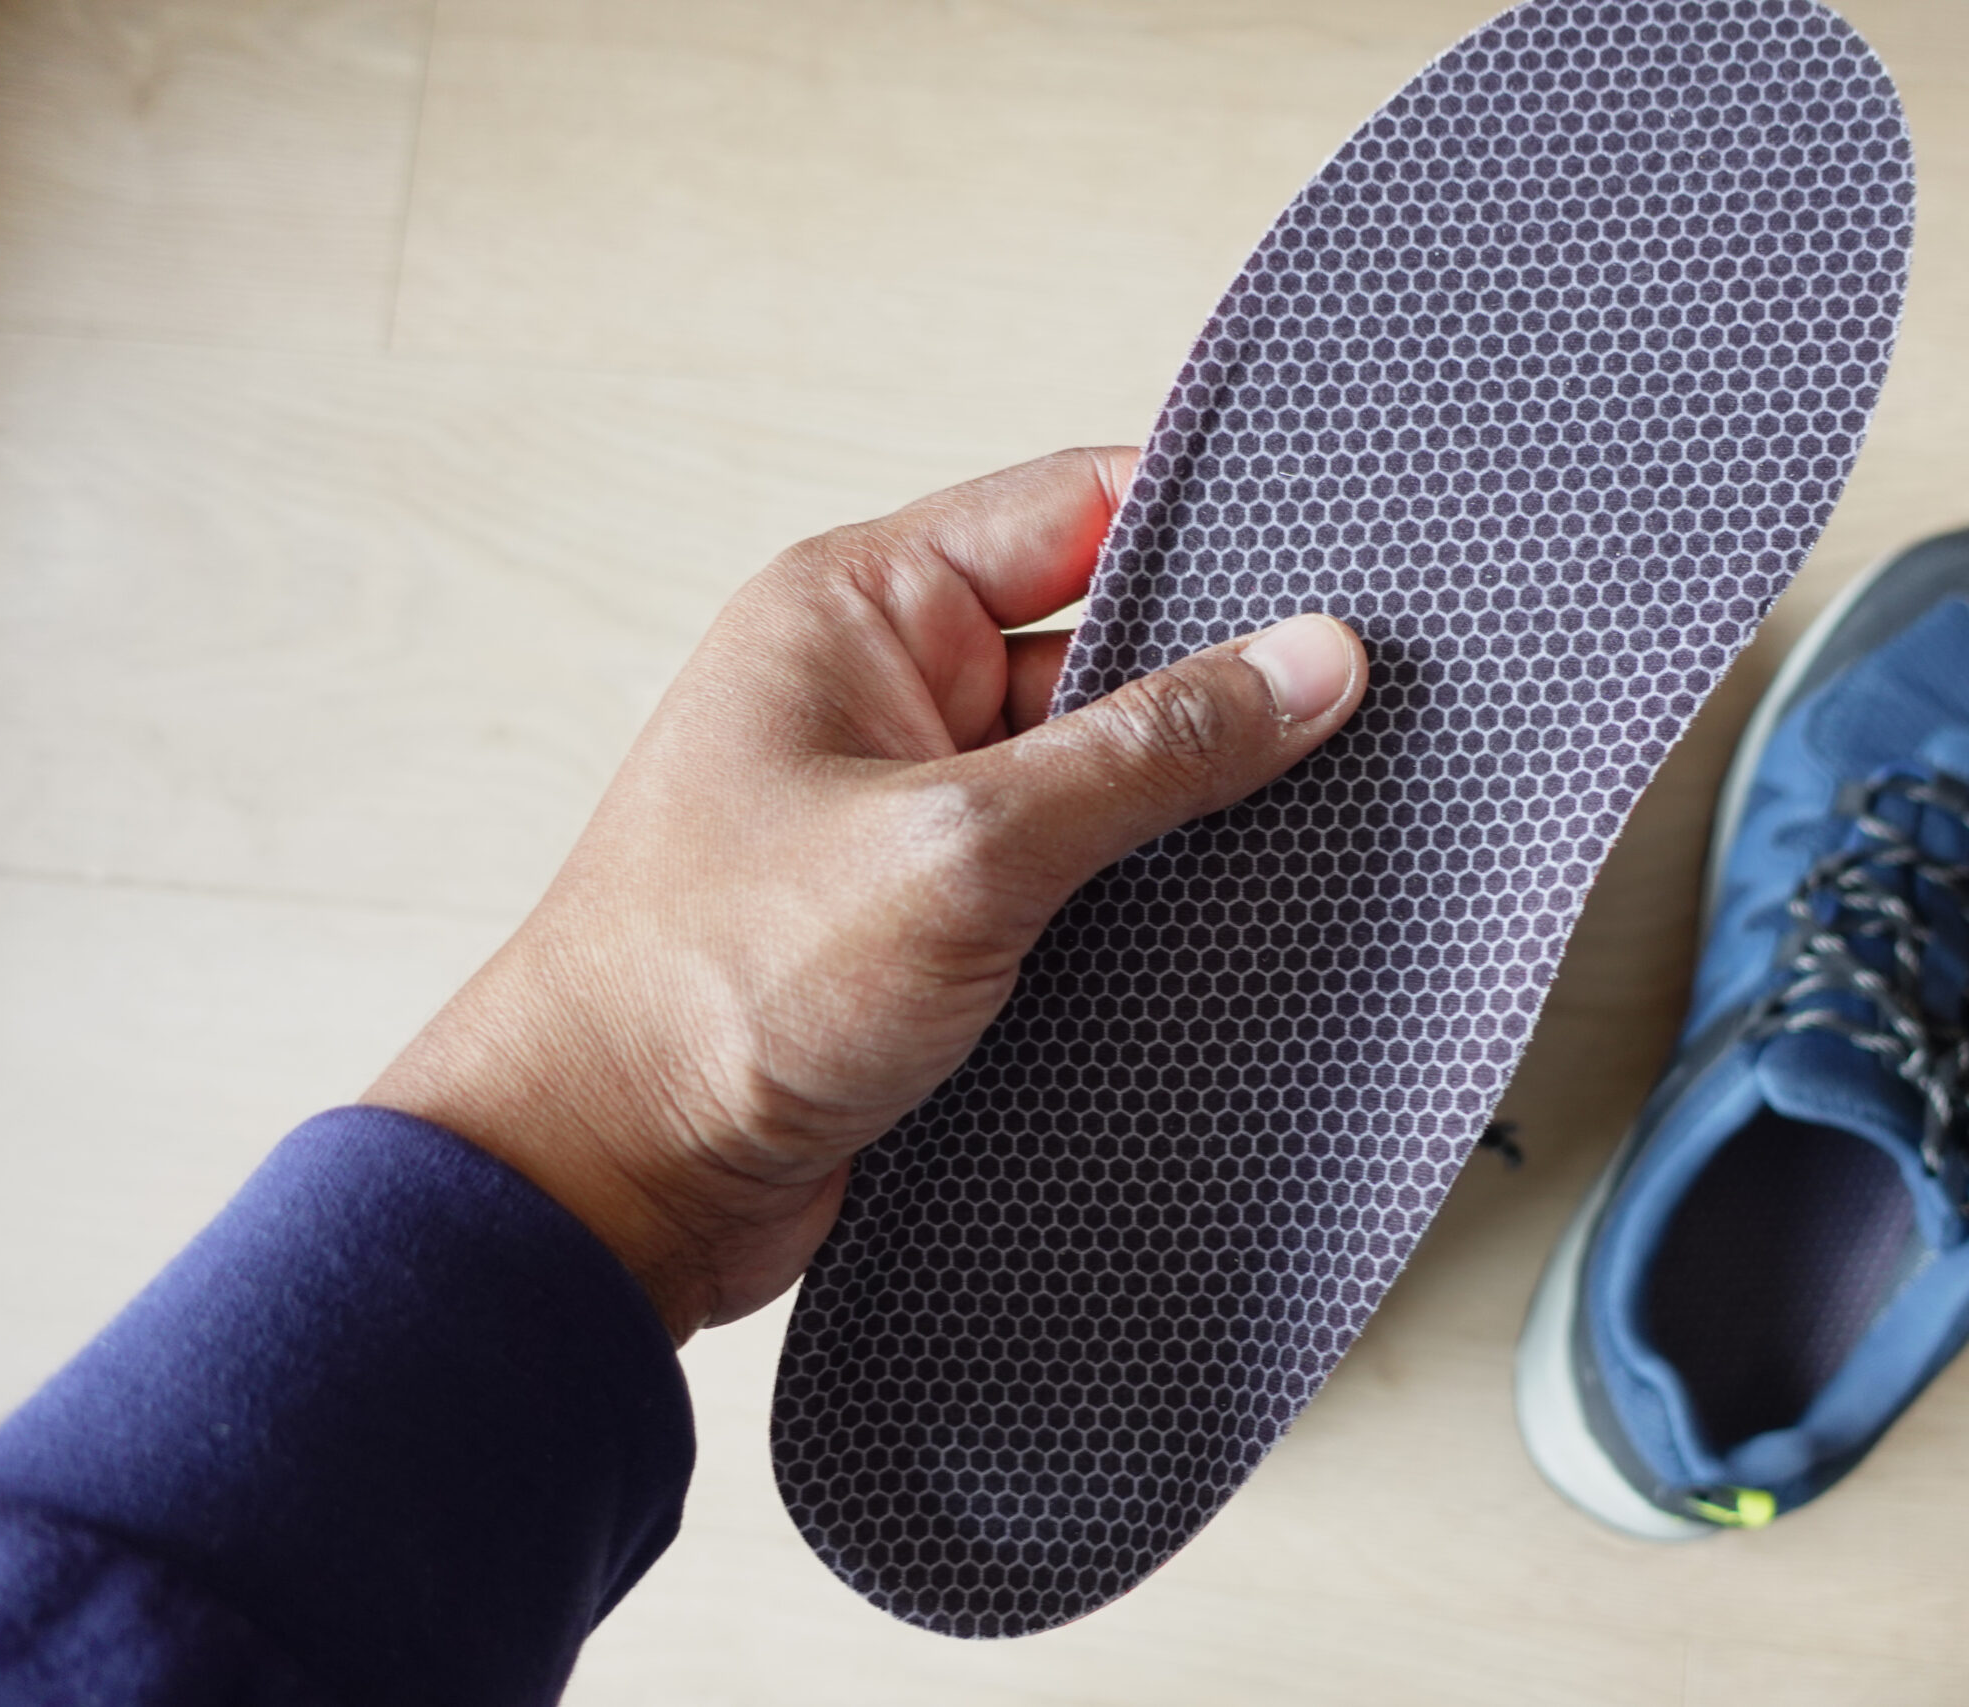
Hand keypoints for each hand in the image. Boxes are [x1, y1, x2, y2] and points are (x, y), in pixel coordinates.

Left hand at [366, 449, 1366, 1341]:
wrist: (611, 1190)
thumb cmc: (711, 989)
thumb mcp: (962, 846)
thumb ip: (1148, 753)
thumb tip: (1308, 664)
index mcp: (859, 610)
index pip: (1073, 508)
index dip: (1209, 529)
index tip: (1339, 569)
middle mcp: (887, 698)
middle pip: (1105, 648)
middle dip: (1217, 689)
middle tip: (1357, 716)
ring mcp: (915, 818)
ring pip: (1103, 780)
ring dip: (1186, 817)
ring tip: (1310, 829)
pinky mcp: (940, 928)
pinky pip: (1079, 883)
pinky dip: (1149, 905)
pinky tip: (1232, 926)